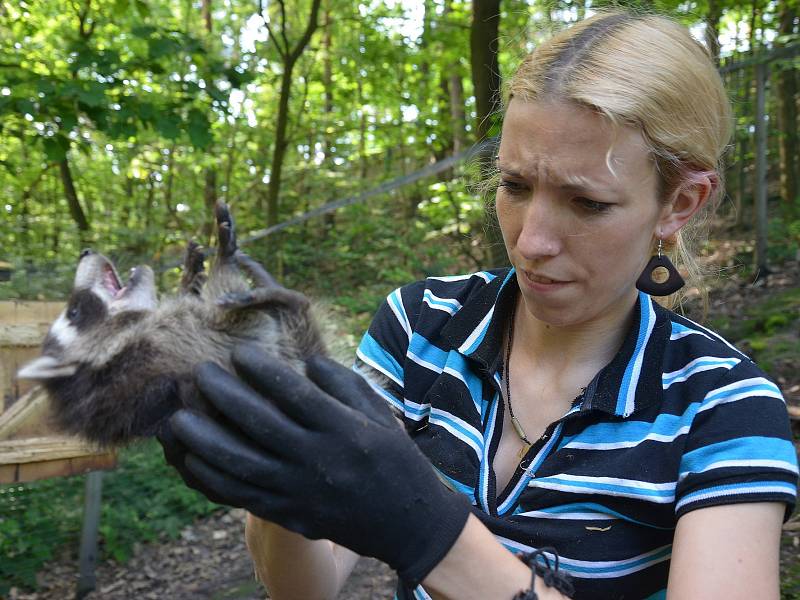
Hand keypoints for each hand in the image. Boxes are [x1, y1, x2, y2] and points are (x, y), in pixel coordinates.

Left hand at [158, 345, 471, 586]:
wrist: (406, 523)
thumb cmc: (395, 460)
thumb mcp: (381, 415)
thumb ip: (346, 384)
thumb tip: (307, 362)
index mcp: (344, 431)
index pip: (295, 396)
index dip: (262, 372)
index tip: (238, 353)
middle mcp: (318, 461)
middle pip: (260, 425)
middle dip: (224, 396)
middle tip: (199, 373)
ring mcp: (299, 491)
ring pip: (240, 466)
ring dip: (203, 442)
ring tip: (176, 418)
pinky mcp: (288, 513)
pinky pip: (239, 497)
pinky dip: (210, 480)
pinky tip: (188, 461)